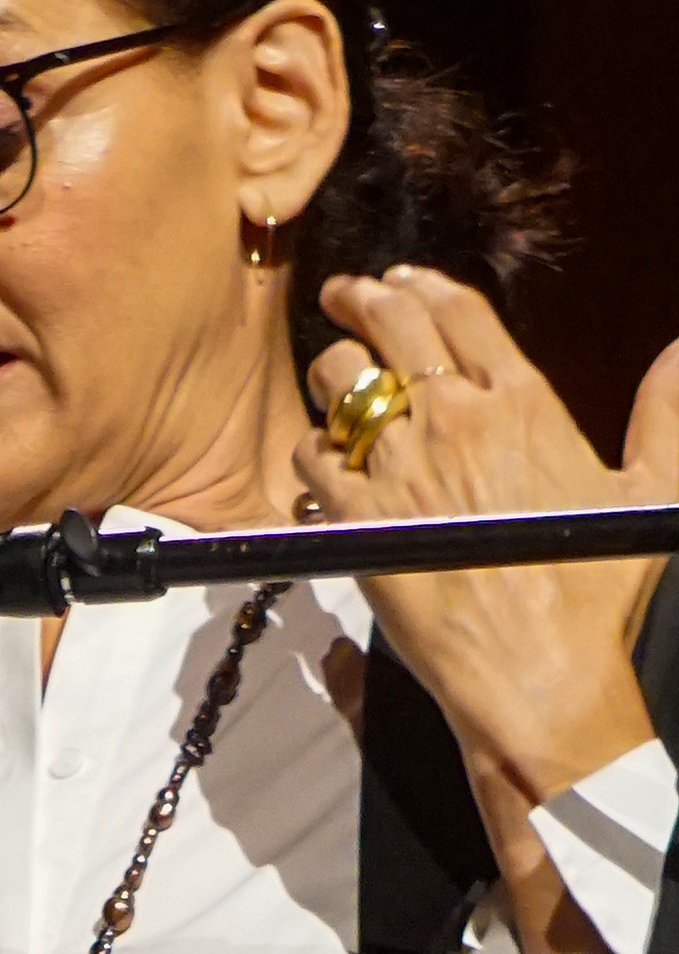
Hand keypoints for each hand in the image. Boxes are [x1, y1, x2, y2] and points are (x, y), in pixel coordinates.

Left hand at [294, 266, 678, 811]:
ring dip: (334, 373)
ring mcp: (400, 466)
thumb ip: (663, 413)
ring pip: (340, 382)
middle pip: (389, 326)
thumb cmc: (594, 592)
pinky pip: (312, 455)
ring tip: (335, 379)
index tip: (400, 281)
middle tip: (347, 296)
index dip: (421, 285)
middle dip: (361, 298)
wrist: (538, 671)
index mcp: (521, 402)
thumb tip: (677, 352)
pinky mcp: (357, 517)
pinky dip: (314, 452)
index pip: (459, 311)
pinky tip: (326, 462)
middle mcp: (454, 420)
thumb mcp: (649, 492)